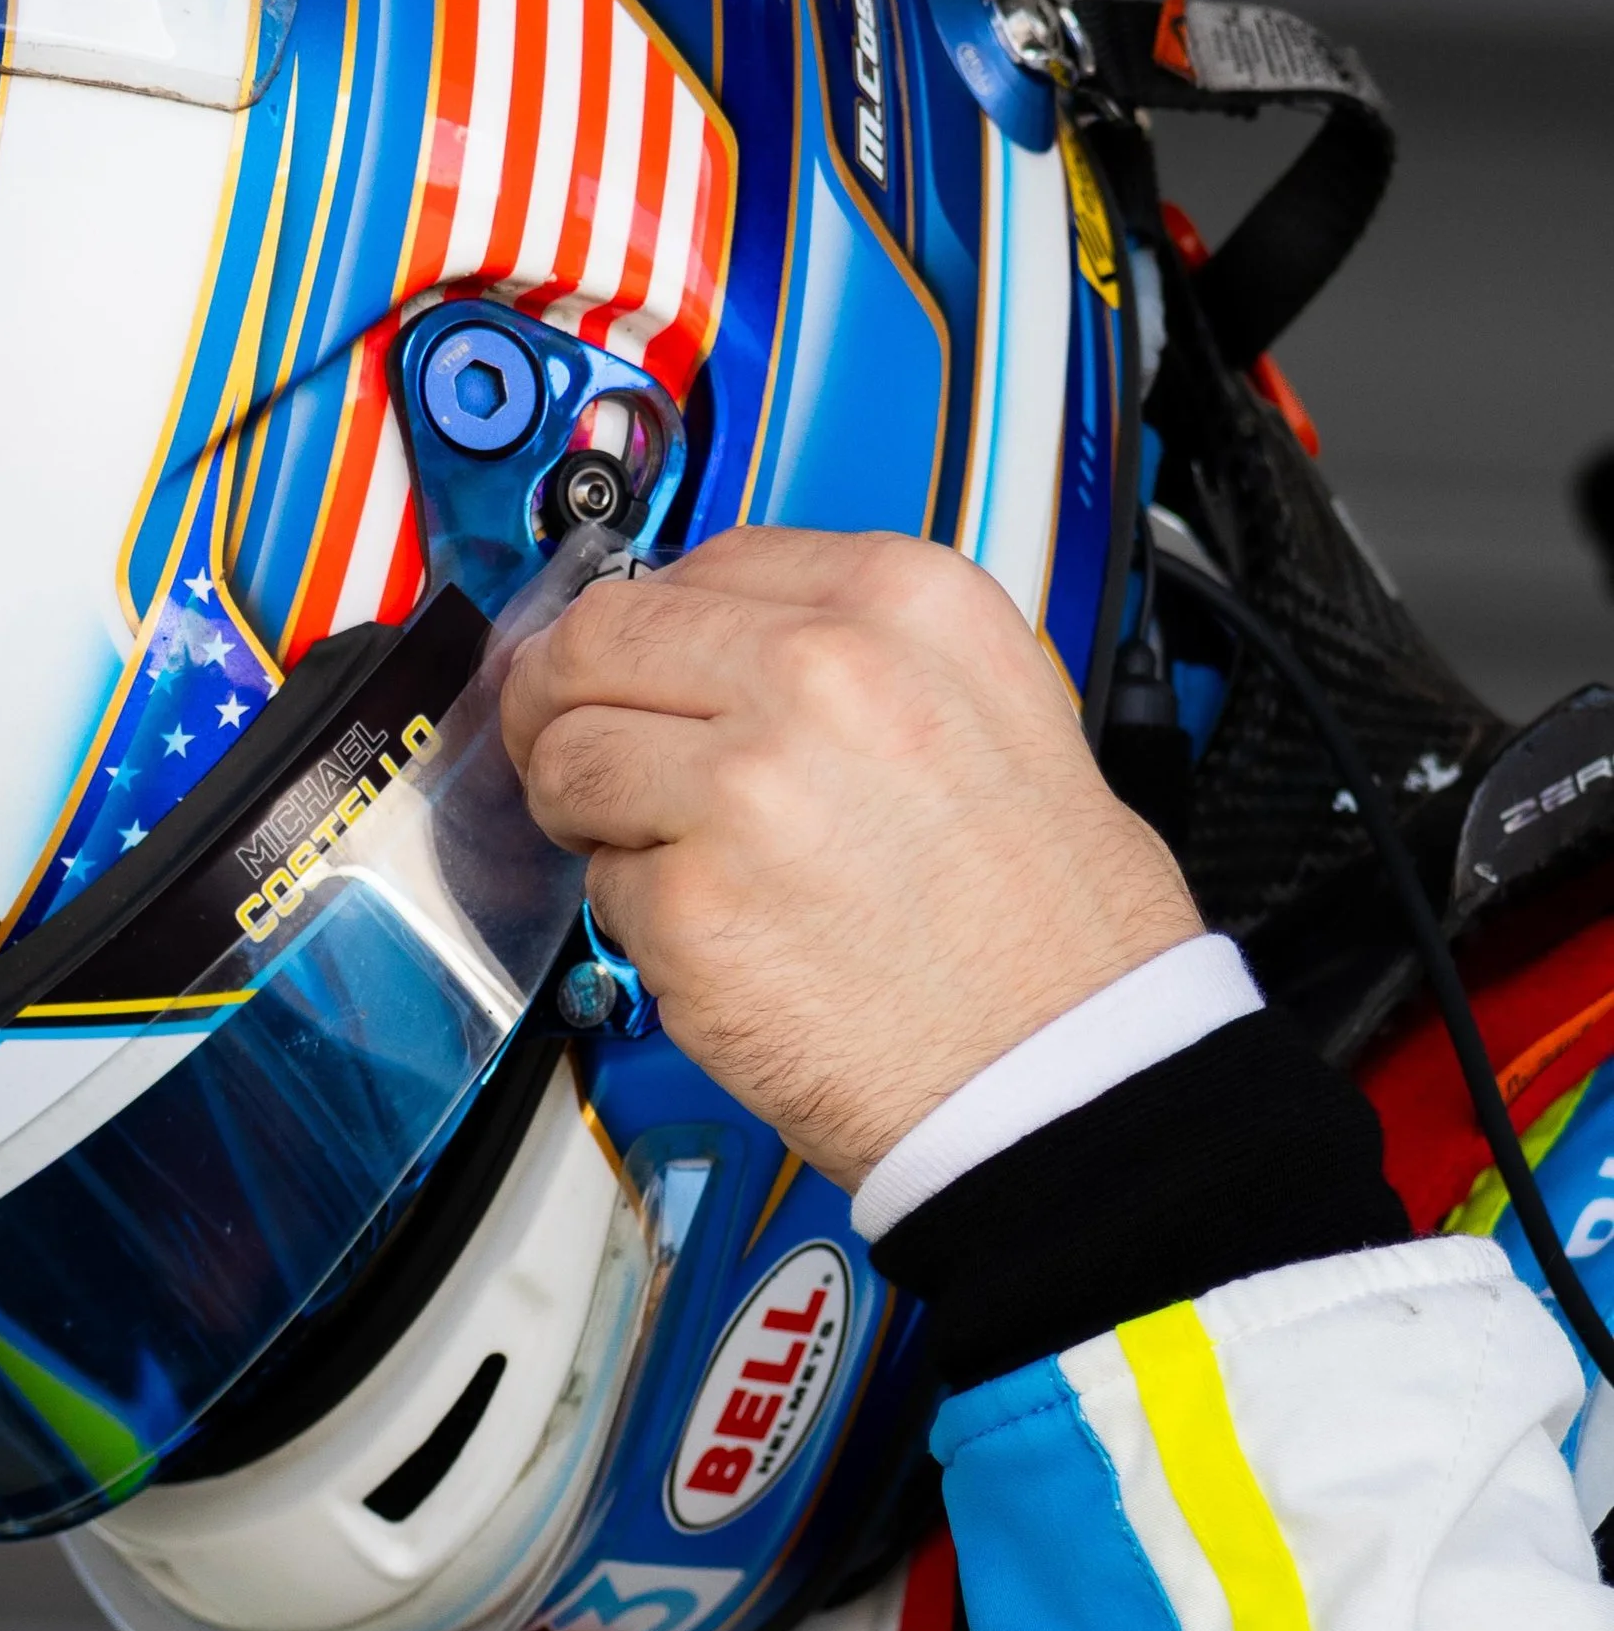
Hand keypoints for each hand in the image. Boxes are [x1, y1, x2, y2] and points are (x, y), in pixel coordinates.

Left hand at [501, 528, 1200, 1191]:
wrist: (1067, 1067)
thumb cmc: (1050, 922)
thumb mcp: (998, 707)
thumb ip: (857, 654)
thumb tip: (719, 641)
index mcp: (903, 605)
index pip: (704, 562)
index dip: (652, 621)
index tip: (634, 661)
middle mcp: (820, 674)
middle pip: (604, 637)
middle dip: (563, 693)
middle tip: (563, 740)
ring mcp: (745, 788)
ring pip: (569, 754)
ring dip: (583, 806)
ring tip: (657, 854)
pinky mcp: (691, 906)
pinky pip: (601, 880)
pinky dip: (638, 913)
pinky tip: (723, 937)